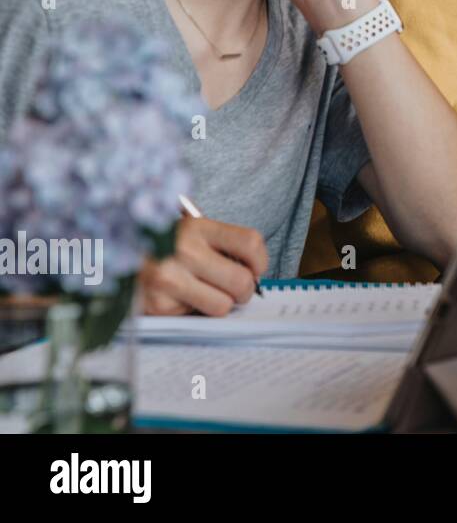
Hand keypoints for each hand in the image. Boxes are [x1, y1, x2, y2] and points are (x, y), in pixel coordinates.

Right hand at [139, 217, 268, 315]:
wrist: (108, 256)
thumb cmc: (158, 245)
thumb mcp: (189, 231)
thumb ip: (220, 245)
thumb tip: (253, 273)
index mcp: (196, 227)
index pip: (250, 243)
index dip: (260, 261)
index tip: (255, 268)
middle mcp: (183, 251)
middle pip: (241, 282)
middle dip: (244, 290)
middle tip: (234, 288)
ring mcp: (169, 279)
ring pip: (222, 306)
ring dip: (220, 303)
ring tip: (206, 293)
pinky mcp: (158, 305)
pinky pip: (195, 317)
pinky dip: (192, 310)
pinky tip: (177, 297)